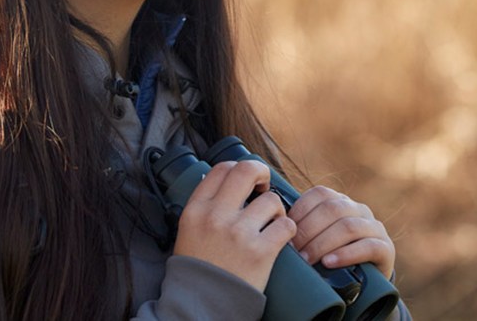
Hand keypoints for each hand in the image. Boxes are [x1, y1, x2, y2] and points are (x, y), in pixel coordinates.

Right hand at [172, 160, 297, 290]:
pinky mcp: (260, 252)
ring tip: (270, 224)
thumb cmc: (198, 269)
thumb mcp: (189, 230)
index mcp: (196, 210)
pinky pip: (286, 225)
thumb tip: (227, 182)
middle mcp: (216, 216)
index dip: (238, 169)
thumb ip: (205, 206)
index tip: (246, 182)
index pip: (221, 169)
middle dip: (262, 173)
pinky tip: (279, 239)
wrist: (202, 307)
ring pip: (271, 200)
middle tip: (264, 188)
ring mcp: (238, 233)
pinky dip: (287, 231)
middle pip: (247, 170)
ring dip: (276, 210)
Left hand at [288, 186, 395, 279]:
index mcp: (340, 201)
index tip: (284, 231)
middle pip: (332, 209)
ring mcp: (374, 227)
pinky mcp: (386, 248)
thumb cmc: (330, 257)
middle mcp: (359, 209)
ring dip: (323, 243)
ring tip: (307, 260)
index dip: (300, 211)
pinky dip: (346, 254)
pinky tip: (329, 263)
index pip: (319, 194)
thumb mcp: (316, 238)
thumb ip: (302, 228)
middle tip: (293, 250)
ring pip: (348, 227)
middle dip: (308, 230)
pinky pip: (368, 246)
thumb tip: (273, 224)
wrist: (362, 283)